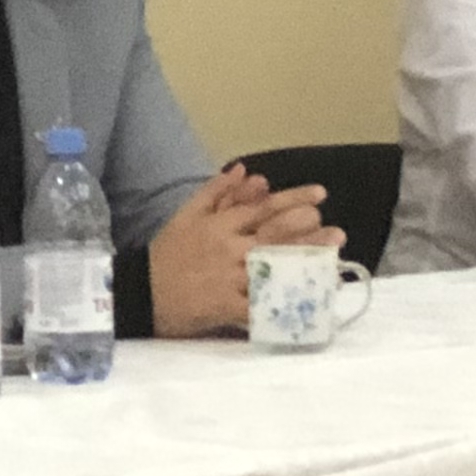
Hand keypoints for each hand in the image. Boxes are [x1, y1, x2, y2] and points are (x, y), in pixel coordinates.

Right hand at [149, 165, 332, 338]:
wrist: (139, 292)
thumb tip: (245, 170)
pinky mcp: (226, 306)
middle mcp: (227, 248)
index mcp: (220, 225)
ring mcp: (228, 278)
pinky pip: (259, 305)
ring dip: (303, 266)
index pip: (262, 207)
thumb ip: (216, 192)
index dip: (293, 199)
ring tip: (332, 262)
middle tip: (336, 232)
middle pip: (273, 236)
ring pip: (272, 269)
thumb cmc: (167, 253)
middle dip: (307, 233)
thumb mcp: (186, 216)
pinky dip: (282, 304)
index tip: (320, 195)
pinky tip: (307, 302)